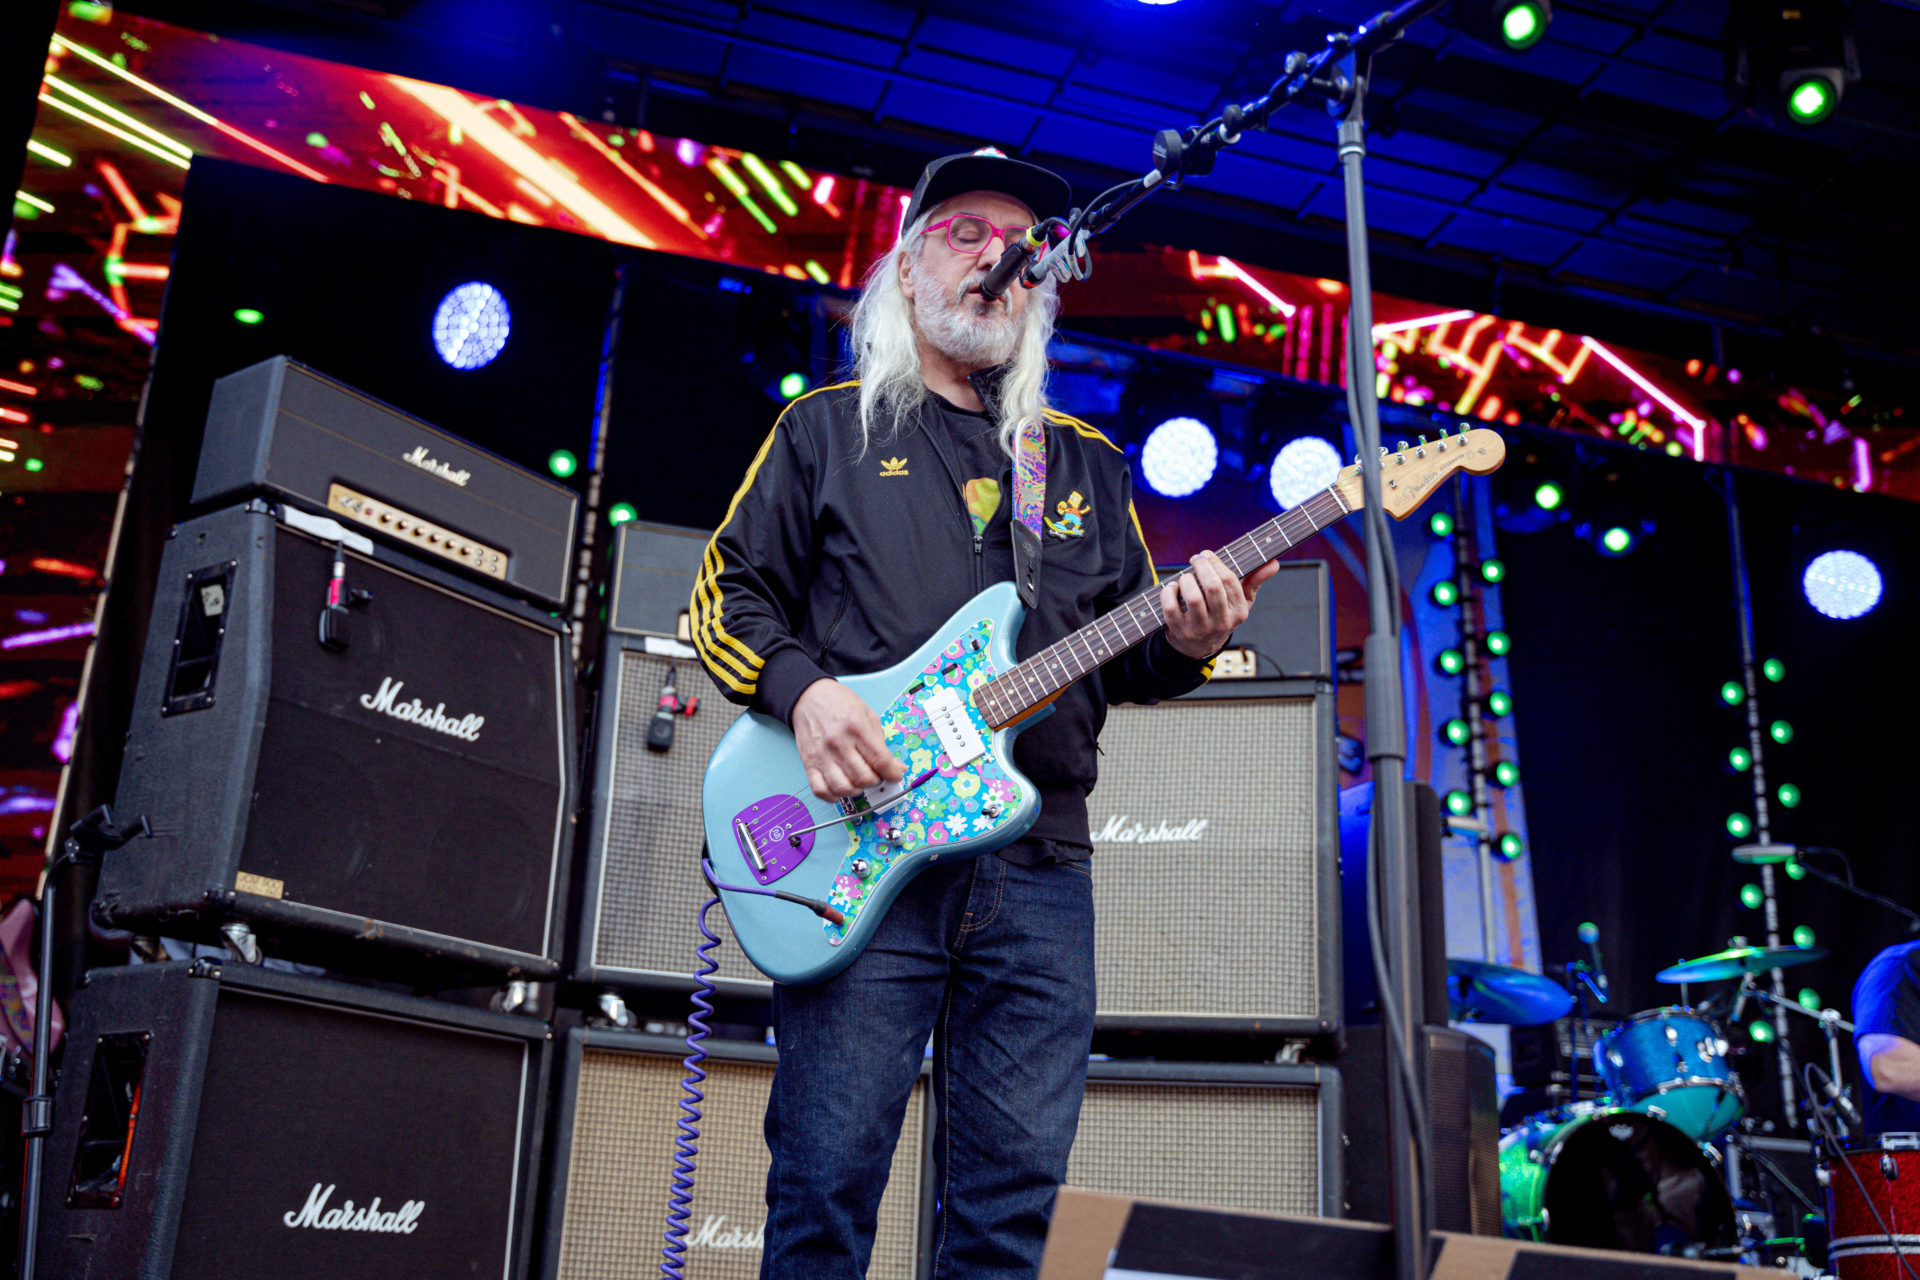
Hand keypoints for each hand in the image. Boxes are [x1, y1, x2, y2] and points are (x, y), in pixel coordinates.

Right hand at [792, 678, 905, 801]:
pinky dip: (834, 796)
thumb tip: (896, 768)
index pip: (880, 760)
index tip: (896, 775)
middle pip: (864, 778)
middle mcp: (838, 742)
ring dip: (857, 790)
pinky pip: (820, 790)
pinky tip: (841, 788)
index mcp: (856, 727)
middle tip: (877, 775)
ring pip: (844, 788)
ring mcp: (821, 755)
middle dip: (877, 781)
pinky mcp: (808, 763)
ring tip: (860, 781)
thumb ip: (881, 743)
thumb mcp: (867, 715)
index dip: (893, 773)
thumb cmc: (839, 704)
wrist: (809, 697)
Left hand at [1161, 551, 1279, 659]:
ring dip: (1186, 580)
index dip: (1216, 562)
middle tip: (1195, 559)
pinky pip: (1171, 608)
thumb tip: (1274, 563)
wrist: (1200, 647)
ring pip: (1193, 597)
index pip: (1230, 580)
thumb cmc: (1222, 616)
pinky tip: (1171, 588)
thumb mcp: (1241, 602)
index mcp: (1239, 611)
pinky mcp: (1180, 631)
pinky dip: (1168, 593)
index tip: (1206, 554)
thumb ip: (1256, 581)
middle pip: (1213, 587)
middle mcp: (1221, 622)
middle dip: (1201, 567)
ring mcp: (1200, 628)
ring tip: (1185, 576)